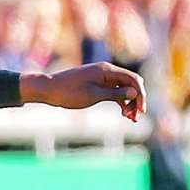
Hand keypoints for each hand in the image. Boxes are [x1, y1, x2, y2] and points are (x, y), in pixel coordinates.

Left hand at [21, 62, 146, 121]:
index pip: (133, 79)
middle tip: (135, 117)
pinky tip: (123, 113)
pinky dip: (120, 101)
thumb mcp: (93, 96)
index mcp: (107, 70)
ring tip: (130, 119)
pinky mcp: (97, 84)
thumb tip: (134, 93)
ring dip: (129, 102)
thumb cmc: (68, 92)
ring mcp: (102, 77)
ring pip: (123, 89)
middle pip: (130, 83)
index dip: (140, 94)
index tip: (141, 110)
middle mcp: (107, 71)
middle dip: (136, 99)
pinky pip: (114, 91)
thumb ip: (115, 94)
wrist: (48, 89)